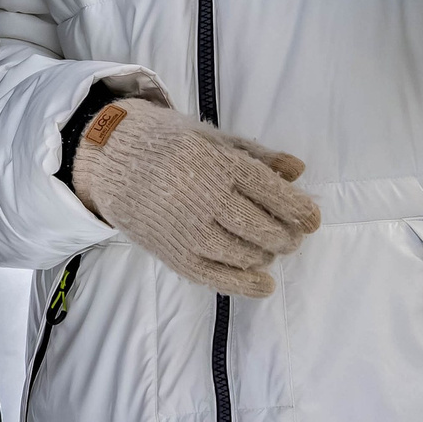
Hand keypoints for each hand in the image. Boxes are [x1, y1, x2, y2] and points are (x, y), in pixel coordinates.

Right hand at [70, 99, 320, 296]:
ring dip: (267, 255)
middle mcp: (201, 198)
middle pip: (259, 227)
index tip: (313, 219)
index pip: (268, 190)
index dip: (297, 208)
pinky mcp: (172, 253)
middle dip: (286, 236)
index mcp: (214, 162)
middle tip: (294, 236)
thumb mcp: (212, 138)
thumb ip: (256, 155)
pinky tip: (263, 283)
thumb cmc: (167, 143)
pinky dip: (243, 283)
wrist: (110, 160)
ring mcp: (185, 229)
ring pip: (241, 254)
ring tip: (272, 249)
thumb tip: (298, 171)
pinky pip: (214, 276)